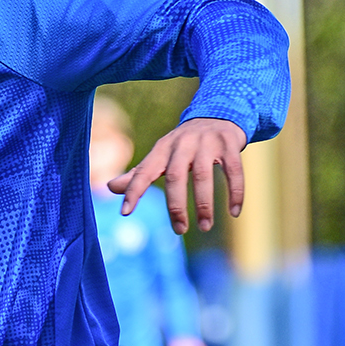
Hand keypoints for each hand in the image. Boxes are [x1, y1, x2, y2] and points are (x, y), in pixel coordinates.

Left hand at [111, 116, 246, 233]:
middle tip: (180, 231)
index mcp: (163, 149)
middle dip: (176, 206)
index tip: (125, 212)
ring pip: (204, 175)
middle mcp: (183, 144)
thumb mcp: (161, 155)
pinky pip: (234, 170)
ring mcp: (207, 142)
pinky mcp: (229, 144)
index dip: (134, 190)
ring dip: (204, 204)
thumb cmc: (184, 144)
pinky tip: (235, 212)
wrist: (219, 114)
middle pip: (175, 176)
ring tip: (205, 227)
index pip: (144, 171)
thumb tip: (109, 187)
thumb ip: (139, 173)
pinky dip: (235, 192)